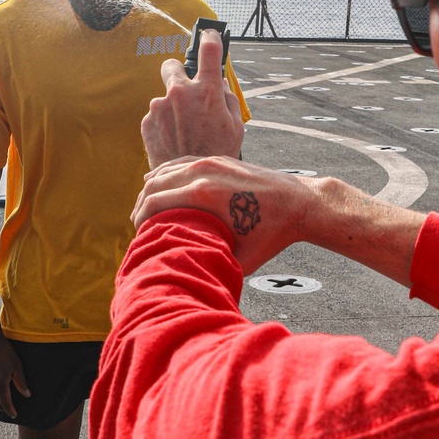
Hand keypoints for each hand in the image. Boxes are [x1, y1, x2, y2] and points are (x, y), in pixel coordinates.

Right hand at [0, 337, 29, 418]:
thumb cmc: (5, 353)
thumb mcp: (17, 366)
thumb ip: (21, 382)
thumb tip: (27, 395)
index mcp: (0, 383)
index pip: (5, 403)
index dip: (10, 411)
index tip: (15, 415)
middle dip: (3, 408)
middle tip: (10, 409)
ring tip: (1, 402)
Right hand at [133, 155, 319, 272]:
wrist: (299, 203)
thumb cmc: (271, 235)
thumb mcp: (240, 258)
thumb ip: (211, 264)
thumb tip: (189, 280)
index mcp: (203, 195)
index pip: (153, 202)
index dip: (140, 220)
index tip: (139, 235)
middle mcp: (203, 173)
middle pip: (154, 185)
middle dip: (141, 205)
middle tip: (138, 225)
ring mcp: (211, 162)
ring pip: (165, 170)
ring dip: (151, 188)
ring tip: (145, 208)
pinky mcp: (219, 158)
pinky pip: (182, 162)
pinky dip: (165, 173)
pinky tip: (157, 184)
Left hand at [142, 28, 244, 168]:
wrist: (188, 182)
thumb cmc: (217, 154)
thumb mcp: (235, 125)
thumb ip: (227, 99)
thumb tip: (219, 84)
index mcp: (207, 91)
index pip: (209, 50)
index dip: (210, 38)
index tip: (209, 35)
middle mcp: (180, 93)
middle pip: (172, 65)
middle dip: (178, 73)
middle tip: (187, 88)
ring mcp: (160, 107)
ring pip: (165, 96)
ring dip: (173, 106)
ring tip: (184, 130)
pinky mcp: (147, 121)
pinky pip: (157, 115)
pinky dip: (164, 123)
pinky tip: (174, 139)